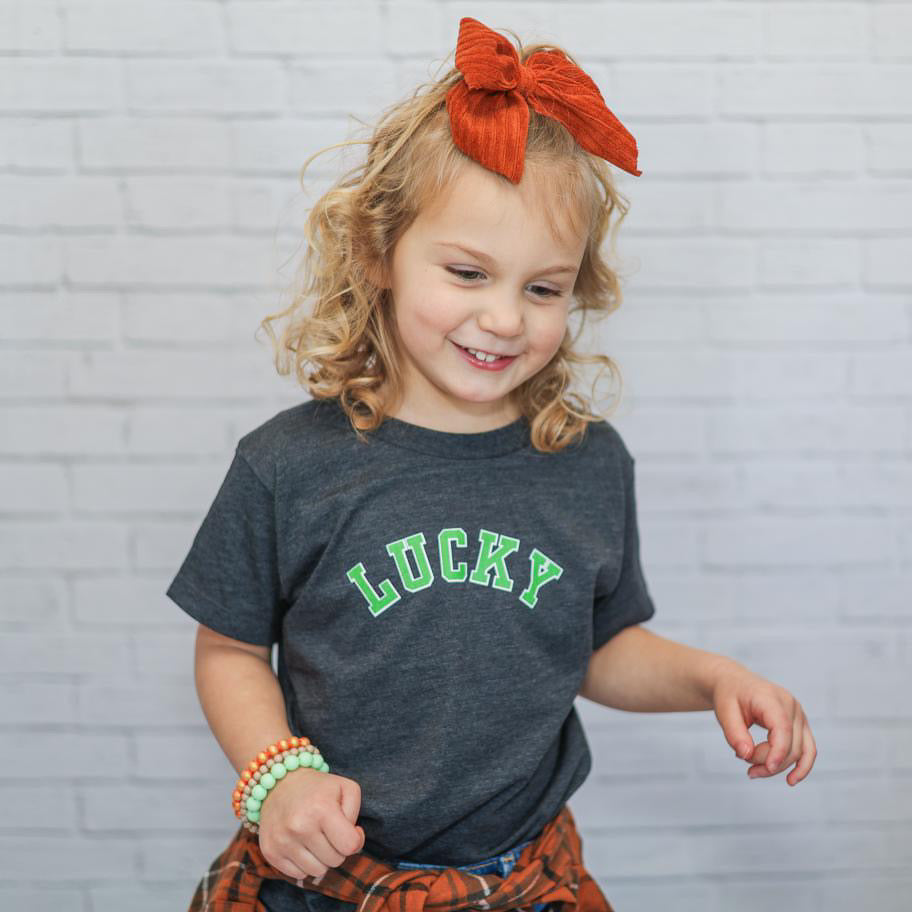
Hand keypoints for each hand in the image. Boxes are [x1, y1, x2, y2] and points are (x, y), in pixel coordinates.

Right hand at [257, 768, 365, 879]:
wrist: (279, 784)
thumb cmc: (318, 788)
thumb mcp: (345, 787)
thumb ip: (355, 813)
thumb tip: (352, 843)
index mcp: (322, 808)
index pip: (349, 846)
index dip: (355, 840)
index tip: (350, 830)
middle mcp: (299, 826)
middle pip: (335, 860)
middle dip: (337, 848)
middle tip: (329, 831)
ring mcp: (282, 840)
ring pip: (317, 872)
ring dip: (321, 859)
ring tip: (315, 838)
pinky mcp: (270, 851)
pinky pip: (298, 875)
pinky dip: (304, 863)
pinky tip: (301, 844)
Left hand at [709, 659, 816, 785]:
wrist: (735, 683)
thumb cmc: (729, 695)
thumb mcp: (723, 711)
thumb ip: (734, 733)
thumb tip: (746, 755)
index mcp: (771, 697)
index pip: (782, 728)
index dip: (777, 751)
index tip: (765, 769)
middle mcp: (791, 705)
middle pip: (791, 744)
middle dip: (768, 761)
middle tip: (742, 759)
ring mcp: (798, 714)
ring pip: (800, 751)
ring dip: (780, 767)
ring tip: (753, 772)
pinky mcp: (800, 724)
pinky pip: (807, 749)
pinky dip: (801, 766)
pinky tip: (791, 779)